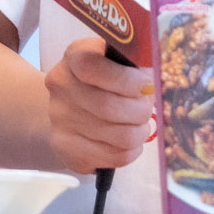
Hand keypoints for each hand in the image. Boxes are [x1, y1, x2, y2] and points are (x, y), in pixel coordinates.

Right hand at [44, 37, 156, 173]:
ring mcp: (59, 118)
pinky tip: (126, 142)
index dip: (126, 80)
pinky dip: (130, 151)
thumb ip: (133, 66)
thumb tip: (154, 84)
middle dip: (140, 111)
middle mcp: (60, 86)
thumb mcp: (115, 62)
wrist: (68, 109)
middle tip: (147, 110)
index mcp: (74, 56)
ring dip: (139, 133)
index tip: (146, 85)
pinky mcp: (66, 148)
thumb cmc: (102, 82)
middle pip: (108, 106)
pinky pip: (115, 157)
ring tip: (139, 126)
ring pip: (119, 136)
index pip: (92, 67)